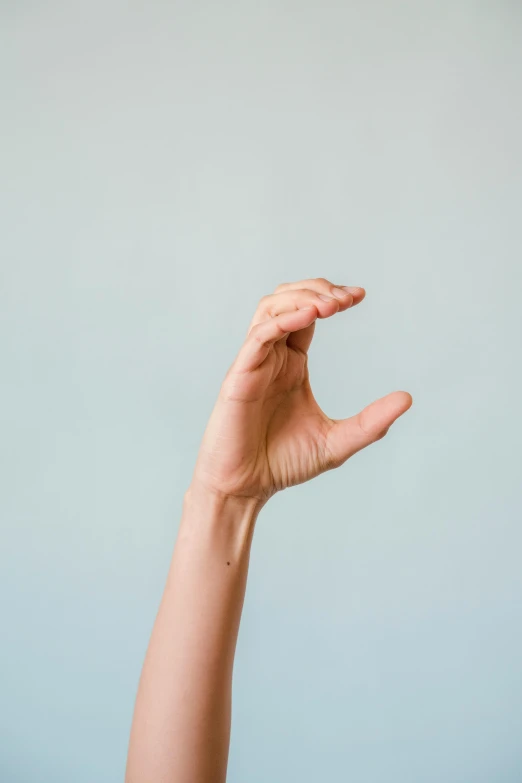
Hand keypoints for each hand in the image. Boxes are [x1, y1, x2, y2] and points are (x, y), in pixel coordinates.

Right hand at [192, 278, 411, 503]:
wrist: (246, 488)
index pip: (309, 314)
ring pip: (269, 309)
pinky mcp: (239, 376)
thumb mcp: (338, 442)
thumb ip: (372, 422)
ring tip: (330, 303)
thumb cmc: (283, 463)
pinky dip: (282, 320)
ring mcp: (254, 364)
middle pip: (288, 299)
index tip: (360, 296)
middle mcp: (272, 357)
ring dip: (300, 297)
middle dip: (318, 289)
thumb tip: (408, 398)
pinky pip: (258, 337)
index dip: (332, 298)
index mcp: (292, 364)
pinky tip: (308, 316)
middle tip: (348, 297)